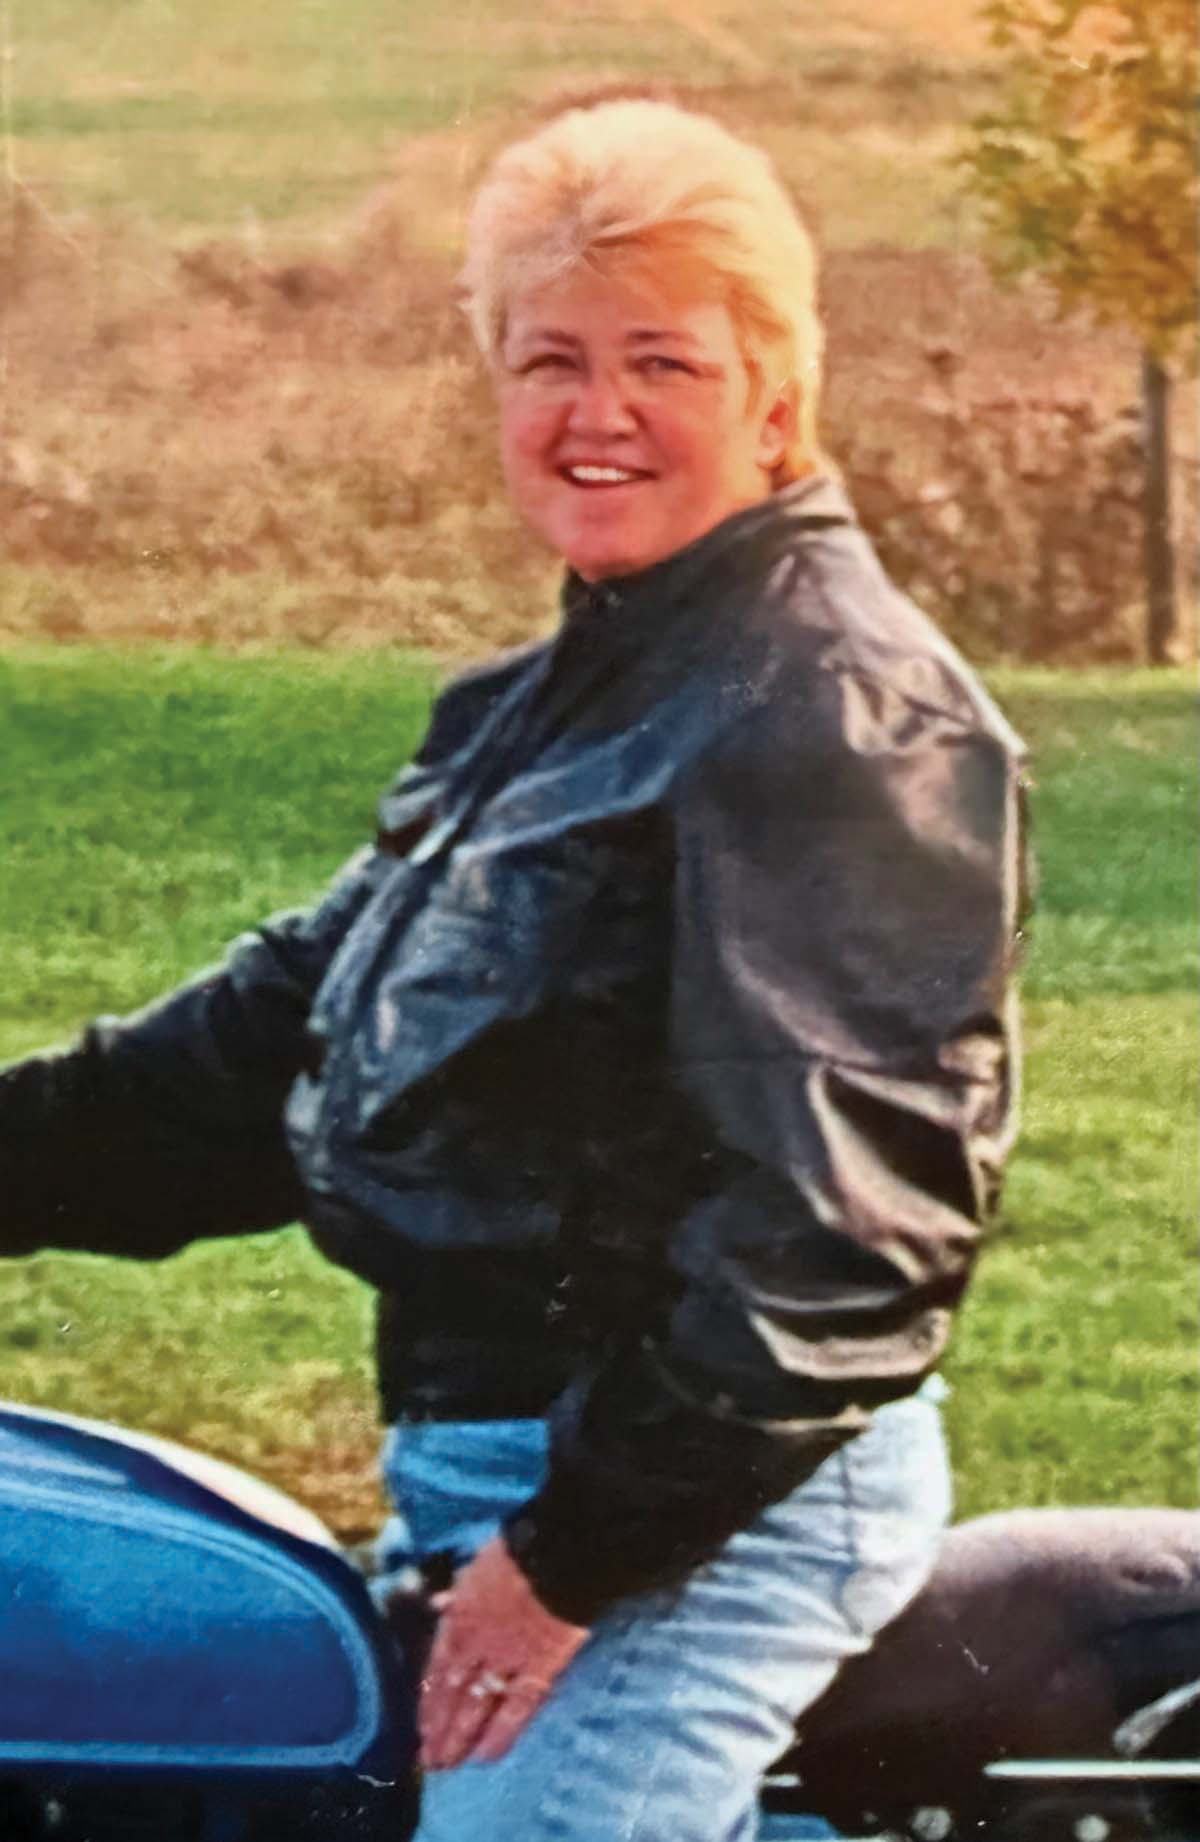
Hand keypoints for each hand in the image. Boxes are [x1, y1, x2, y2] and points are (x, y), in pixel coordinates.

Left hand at [419, 1535, 587, 1770]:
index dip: (427, 1703)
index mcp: (459, 1619)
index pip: (437, 1670)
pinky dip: (501, 1733)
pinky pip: (517, 1708)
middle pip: (451, 1695)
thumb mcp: (474, 1569)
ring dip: (459, 1738)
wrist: (555, 1554)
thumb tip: (439, 1604)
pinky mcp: (538, 1670)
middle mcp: (476, 1647)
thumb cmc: (515, 1555)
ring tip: (448, 1764)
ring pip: (476, 1707)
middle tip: (429, 1761)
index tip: (418, 1729)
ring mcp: (506, 1661)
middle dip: (438, 1729)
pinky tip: (486, 1755)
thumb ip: (456, 1594)